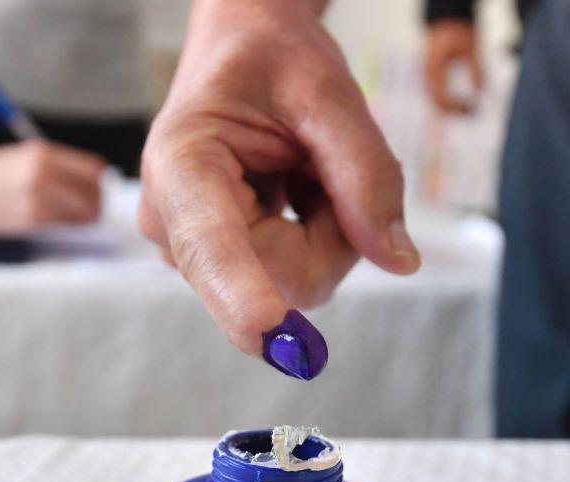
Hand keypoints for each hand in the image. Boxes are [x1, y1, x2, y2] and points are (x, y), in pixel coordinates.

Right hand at [0, 140, 103, 234]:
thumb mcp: (21, 159)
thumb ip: (56, 168)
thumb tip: (89, 185)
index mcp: (43, 153)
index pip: (95, 170)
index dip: (97, 184)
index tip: (91, 192)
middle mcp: (45, 172)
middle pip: (95, 194)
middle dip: (95, 205)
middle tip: (86, 212)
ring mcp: (39, 197)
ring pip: (85, 214)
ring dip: (83, 220)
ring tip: (68, 220)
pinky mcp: (31, 220)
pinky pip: (66, 227)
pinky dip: (67, 229)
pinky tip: (53, 226)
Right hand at [139, 0, 419, 379]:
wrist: (242, 52)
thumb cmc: (271, 59)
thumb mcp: (329, 92)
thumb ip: (366, 174)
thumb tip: (396, 260)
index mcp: (181, 166)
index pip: (213, 245)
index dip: (244, 296)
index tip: (276, 342)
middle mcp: (173, 223)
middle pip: (286, 277)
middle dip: (333, 230)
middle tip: (323, 160)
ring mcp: (194, 252)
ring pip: (299, 281)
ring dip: (328, 228)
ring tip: (302, 166)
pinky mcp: (219, 266)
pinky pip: (297, 276)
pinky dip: (318, 234)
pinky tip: (292, 188)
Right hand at [424, 19, 482, 113]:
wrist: (446, 23)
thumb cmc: (458, 33)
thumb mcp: (472, 48)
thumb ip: (477, 69)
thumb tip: (482, 93)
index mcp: (433, 68)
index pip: (441, 97)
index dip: (457, 106)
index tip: (474, 108)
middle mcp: (427, 75)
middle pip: (436, 102)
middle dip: (455, 111)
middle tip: (475, 113)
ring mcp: (427, 78)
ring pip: (436, 101)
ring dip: (453, 109)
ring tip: (472, 110)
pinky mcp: (431, 79)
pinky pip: (437, 96)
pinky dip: (450, 103)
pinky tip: (464, 104)